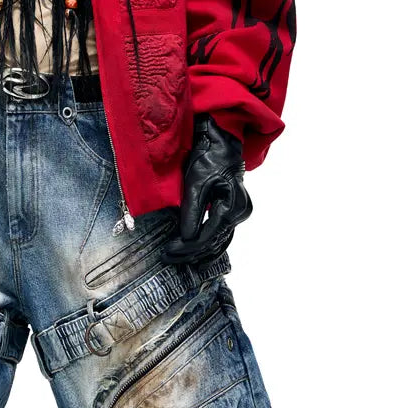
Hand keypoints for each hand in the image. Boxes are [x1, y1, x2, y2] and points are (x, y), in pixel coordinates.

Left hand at [161, 114, 253, 263]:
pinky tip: (197, 257)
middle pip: (213, 243)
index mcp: (232, 207)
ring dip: (198, 253)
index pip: (207, 236)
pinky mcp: (234, 213)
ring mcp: (239, 214)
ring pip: (219, 243)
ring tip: (178, 260)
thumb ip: (192, 212)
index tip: (168, 251)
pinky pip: (222, 236)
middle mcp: (239, 214)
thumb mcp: (196, 184)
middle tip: (168, 258)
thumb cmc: (208, 159)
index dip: (187, 247)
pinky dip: (209, 246)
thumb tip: (186, 237)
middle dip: (190, 253)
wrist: (222, 146)